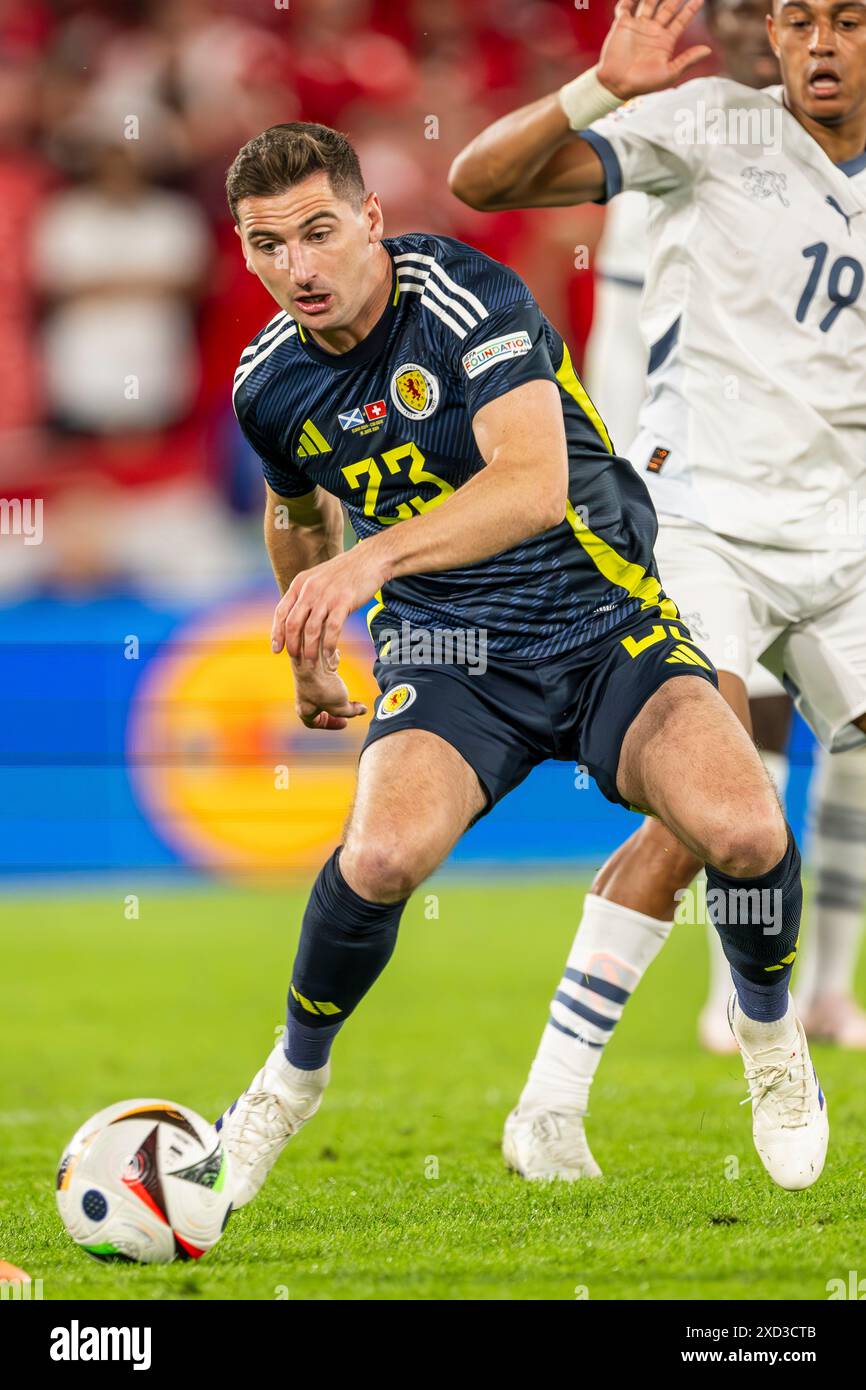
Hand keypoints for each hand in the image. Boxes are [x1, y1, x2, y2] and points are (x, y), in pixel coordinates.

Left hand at [271, 544, 386, 664]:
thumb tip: (296, 616)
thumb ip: (305, 595)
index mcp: (300, 584)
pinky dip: (328, 645)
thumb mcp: (317, 578)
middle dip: (292, 645)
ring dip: (310, 650)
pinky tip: (329, 655)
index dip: (276, 633)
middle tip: (295, 658)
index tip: (276, 649)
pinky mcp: (343, 602)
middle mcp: (310, 590)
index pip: (281, 612)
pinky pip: (332, 629)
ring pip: (311, 630)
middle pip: (293, 623)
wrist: (369, 559)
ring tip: (311, 662)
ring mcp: (326, 596)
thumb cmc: (344, 572)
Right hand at [291, 651, 367, 730]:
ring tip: (345, 690)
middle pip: (318, 706)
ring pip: (323, 689)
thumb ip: (351, 711)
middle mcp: (305, 696)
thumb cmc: (321, 686)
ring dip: (335, 690)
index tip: (344, 723)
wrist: (311, 659)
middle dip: (333, 708)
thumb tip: (362, 710)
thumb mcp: (339, 706)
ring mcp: (310, 681)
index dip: (331, 725)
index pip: (314, 723)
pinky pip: (326, 672)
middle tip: (346, 707)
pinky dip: (335, 672)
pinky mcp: (316, 667)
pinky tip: (342, 671)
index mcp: (305, 710)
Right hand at [598, 0, 710, 101]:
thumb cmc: (643, 83)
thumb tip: (708, 50)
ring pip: (648, 3)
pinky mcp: (622, 25)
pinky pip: (625, 7)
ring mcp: (638, 26)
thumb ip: (687, 60)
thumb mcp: (669, 73)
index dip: (691, 8)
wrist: (617, 85)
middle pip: (667, 6)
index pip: (682, 19)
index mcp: (665, 41)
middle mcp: (653, 30)